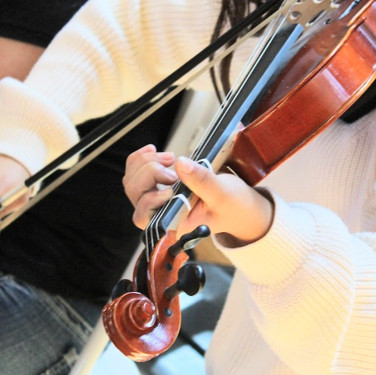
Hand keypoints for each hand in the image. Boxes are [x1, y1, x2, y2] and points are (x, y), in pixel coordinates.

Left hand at [123, 145, 273, 246]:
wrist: (242, 207)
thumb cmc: (235, 206)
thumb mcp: (223, 193)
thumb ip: (201, 180)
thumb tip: (180, 164)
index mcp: (175, 223)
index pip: (144, 214)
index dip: (150, 196)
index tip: (173, 182)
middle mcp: (163, 214)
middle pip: (135, 193)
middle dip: (149, 172)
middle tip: (171, 161)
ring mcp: (159, 200)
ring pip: (133, 182)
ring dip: (145, 163)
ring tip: (168, 157)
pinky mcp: (161, 187)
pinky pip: (138, 174)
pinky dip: (141, 159)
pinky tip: (153, 151)